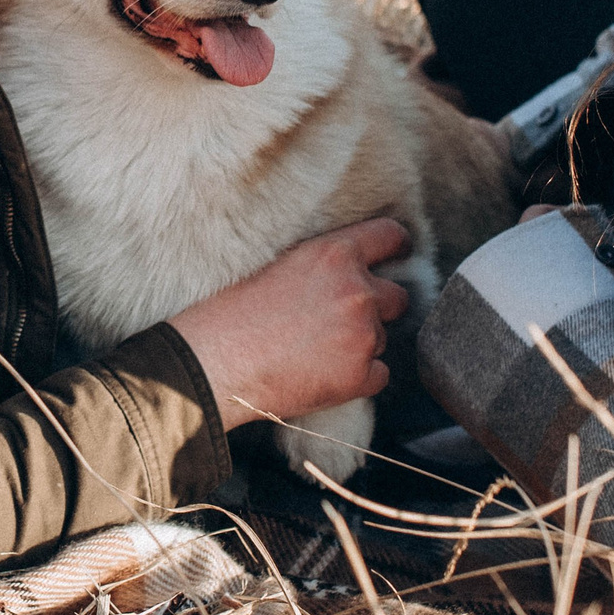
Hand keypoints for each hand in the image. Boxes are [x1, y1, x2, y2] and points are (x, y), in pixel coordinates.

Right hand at [171, 218, 411, 430]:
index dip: (397, 245)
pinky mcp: (360, 375)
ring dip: (360, 345)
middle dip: (378, 308)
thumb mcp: (280, 265)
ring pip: (383, 339)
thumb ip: (322, 263)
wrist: (214, 361)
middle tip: (343, 321)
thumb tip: (348, 270)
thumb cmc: (232, 313)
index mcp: (335, 254)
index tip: (399, 252)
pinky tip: (322, 376)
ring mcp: (363, 334)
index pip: (389, 235)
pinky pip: (379, 375)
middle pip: (398, 296)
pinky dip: (358, 379)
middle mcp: (357, 290)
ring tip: (315, 352)